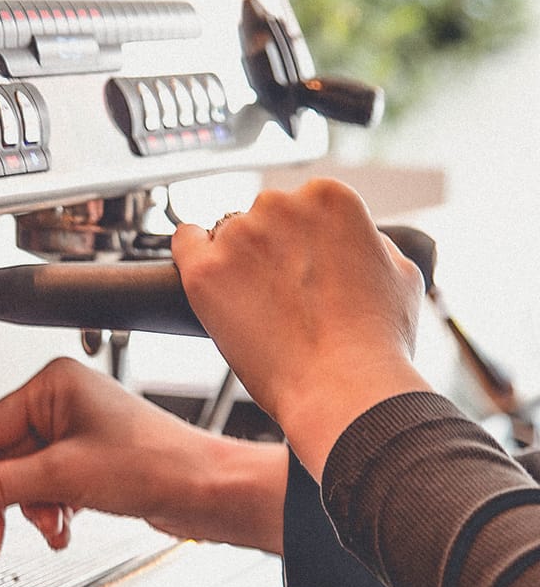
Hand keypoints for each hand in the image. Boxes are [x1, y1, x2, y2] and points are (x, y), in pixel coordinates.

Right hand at [0, 357, 287, 559]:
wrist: (208, 491)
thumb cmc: (158, 461)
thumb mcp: (63, 475)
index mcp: (52, 384)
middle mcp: (61, 402)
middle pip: (2, 457)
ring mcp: (75, 432)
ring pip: (24, 477)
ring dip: (28, 509)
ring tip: (46, 527)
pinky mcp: (88, 461)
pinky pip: (47, 487)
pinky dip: (49, 510)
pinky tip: (62, 526)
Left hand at [171, 178, 430, 477]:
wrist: (343, 389)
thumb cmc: (375, 342)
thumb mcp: (402, 274)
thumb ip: (373, 242)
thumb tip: (358, 239)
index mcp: (329, 197)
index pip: (298, 205)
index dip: (300, 240)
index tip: (302, 267)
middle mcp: (280, 205)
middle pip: (259, 218)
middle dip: (267, 250)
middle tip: (282, 294)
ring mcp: (238, 236)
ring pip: (224, 236)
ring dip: (235, 263)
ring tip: (259, 308)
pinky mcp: (203, 269)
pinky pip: (183, 243)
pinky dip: (191, 255)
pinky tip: (209, 279)